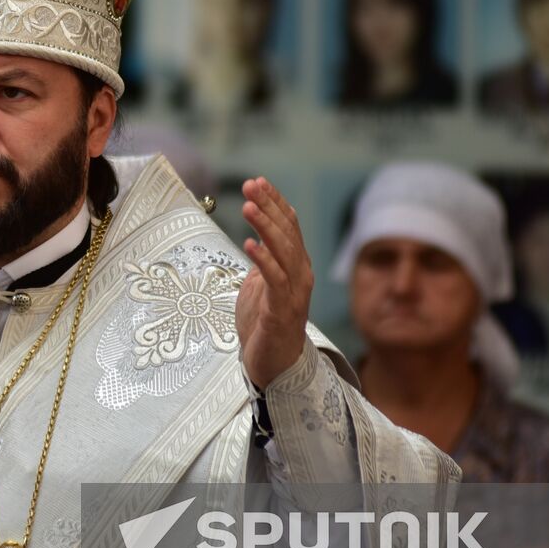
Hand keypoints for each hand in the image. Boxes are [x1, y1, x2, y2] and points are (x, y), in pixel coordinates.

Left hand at [235, 177, 313, 389]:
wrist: (272, 365)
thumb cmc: (265, 324)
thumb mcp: (261, 285)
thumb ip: (264, 262)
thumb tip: (258, 238)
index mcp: (295, 265)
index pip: (288, 225)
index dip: (274, 202)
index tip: (257, 182)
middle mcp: (300, 274)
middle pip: (287, 232)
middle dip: (268, 206)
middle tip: (250, 185)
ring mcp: (294, 292)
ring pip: (284, 251)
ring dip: (265, 227)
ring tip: (248, 207)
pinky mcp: (282, 310)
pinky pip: (275, 280)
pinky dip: (263, 260)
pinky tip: (249, 245)